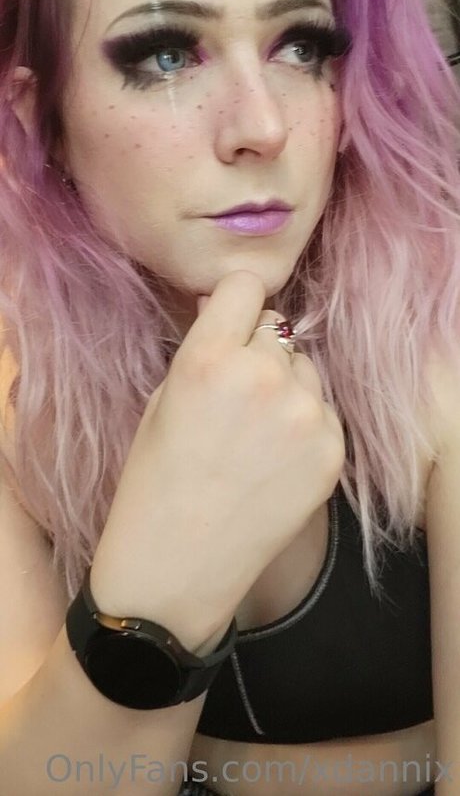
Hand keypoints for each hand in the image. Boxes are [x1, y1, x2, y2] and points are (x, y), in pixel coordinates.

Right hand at [92, 270, 344, 635]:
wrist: (179, 564)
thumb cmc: (154, 481)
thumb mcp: (163, 398)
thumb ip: (203, 348)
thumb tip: (226, 306)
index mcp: (208, 359)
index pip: (246, 286)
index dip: (236, 303)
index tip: (231, 322)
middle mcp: (263, 377)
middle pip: (278, 329)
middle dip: (258, 351)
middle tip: (235, 396)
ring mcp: (305, 415)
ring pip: (306, 369)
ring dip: (286, 386)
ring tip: (256, 435)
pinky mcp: (333, 450)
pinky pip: (324, 411)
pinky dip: (306, 425)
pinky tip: (275, 459)